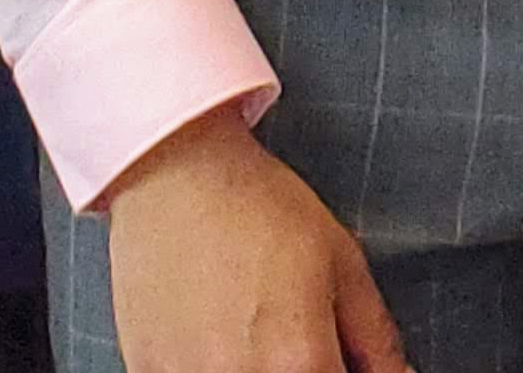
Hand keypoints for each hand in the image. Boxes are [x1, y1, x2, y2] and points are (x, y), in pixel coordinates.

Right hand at [103, 106, 407, 372]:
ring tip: (250, 329)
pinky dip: (208, 364)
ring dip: (253, 366)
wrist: (175, 170)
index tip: (334, 357)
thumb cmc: (256, 205)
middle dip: (303, 368)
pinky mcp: (146, 371)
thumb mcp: (342, 262)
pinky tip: (212, 332)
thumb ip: (376, 340)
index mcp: (299, 361)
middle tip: (295, 338)